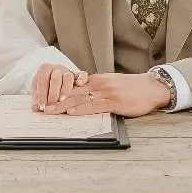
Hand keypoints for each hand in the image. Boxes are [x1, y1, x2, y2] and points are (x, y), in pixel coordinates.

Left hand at [31, 62, 87, 110]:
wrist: (54, 81)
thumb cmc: (45, 88)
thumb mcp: (38, 92)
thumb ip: (38, 99)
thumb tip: (35, 107)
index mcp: (45, 69)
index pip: (42, 79)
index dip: (41, 93)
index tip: (41, 105)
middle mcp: (57, 68)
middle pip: (55, 78)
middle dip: (53, 93)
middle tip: (51, 105)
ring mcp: (68, 71)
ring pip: (68, 77)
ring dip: (65, 90)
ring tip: (62, 101)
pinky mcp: (78, 75)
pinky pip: (82, 74)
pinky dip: (82, 78)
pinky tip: (79, 85)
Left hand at [44, 72, 173, 117]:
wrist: (152, 87)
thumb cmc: (133, 89)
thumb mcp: (111, 86)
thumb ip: (97, 90)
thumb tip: (82, 100)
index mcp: (96, 80)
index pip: (71, 85)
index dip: (56, 93)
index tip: (43, 99)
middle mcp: (98, 84)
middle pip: (71, 91)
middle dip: (53, 99)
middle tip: (39, 107)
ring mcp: (106, 92)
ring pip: (79, 98)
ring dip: (62, 106)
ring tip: (48, 111)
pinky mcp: (114, 102)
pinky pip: (94, 105)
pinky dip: (81, 109)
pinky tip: (71, 112)